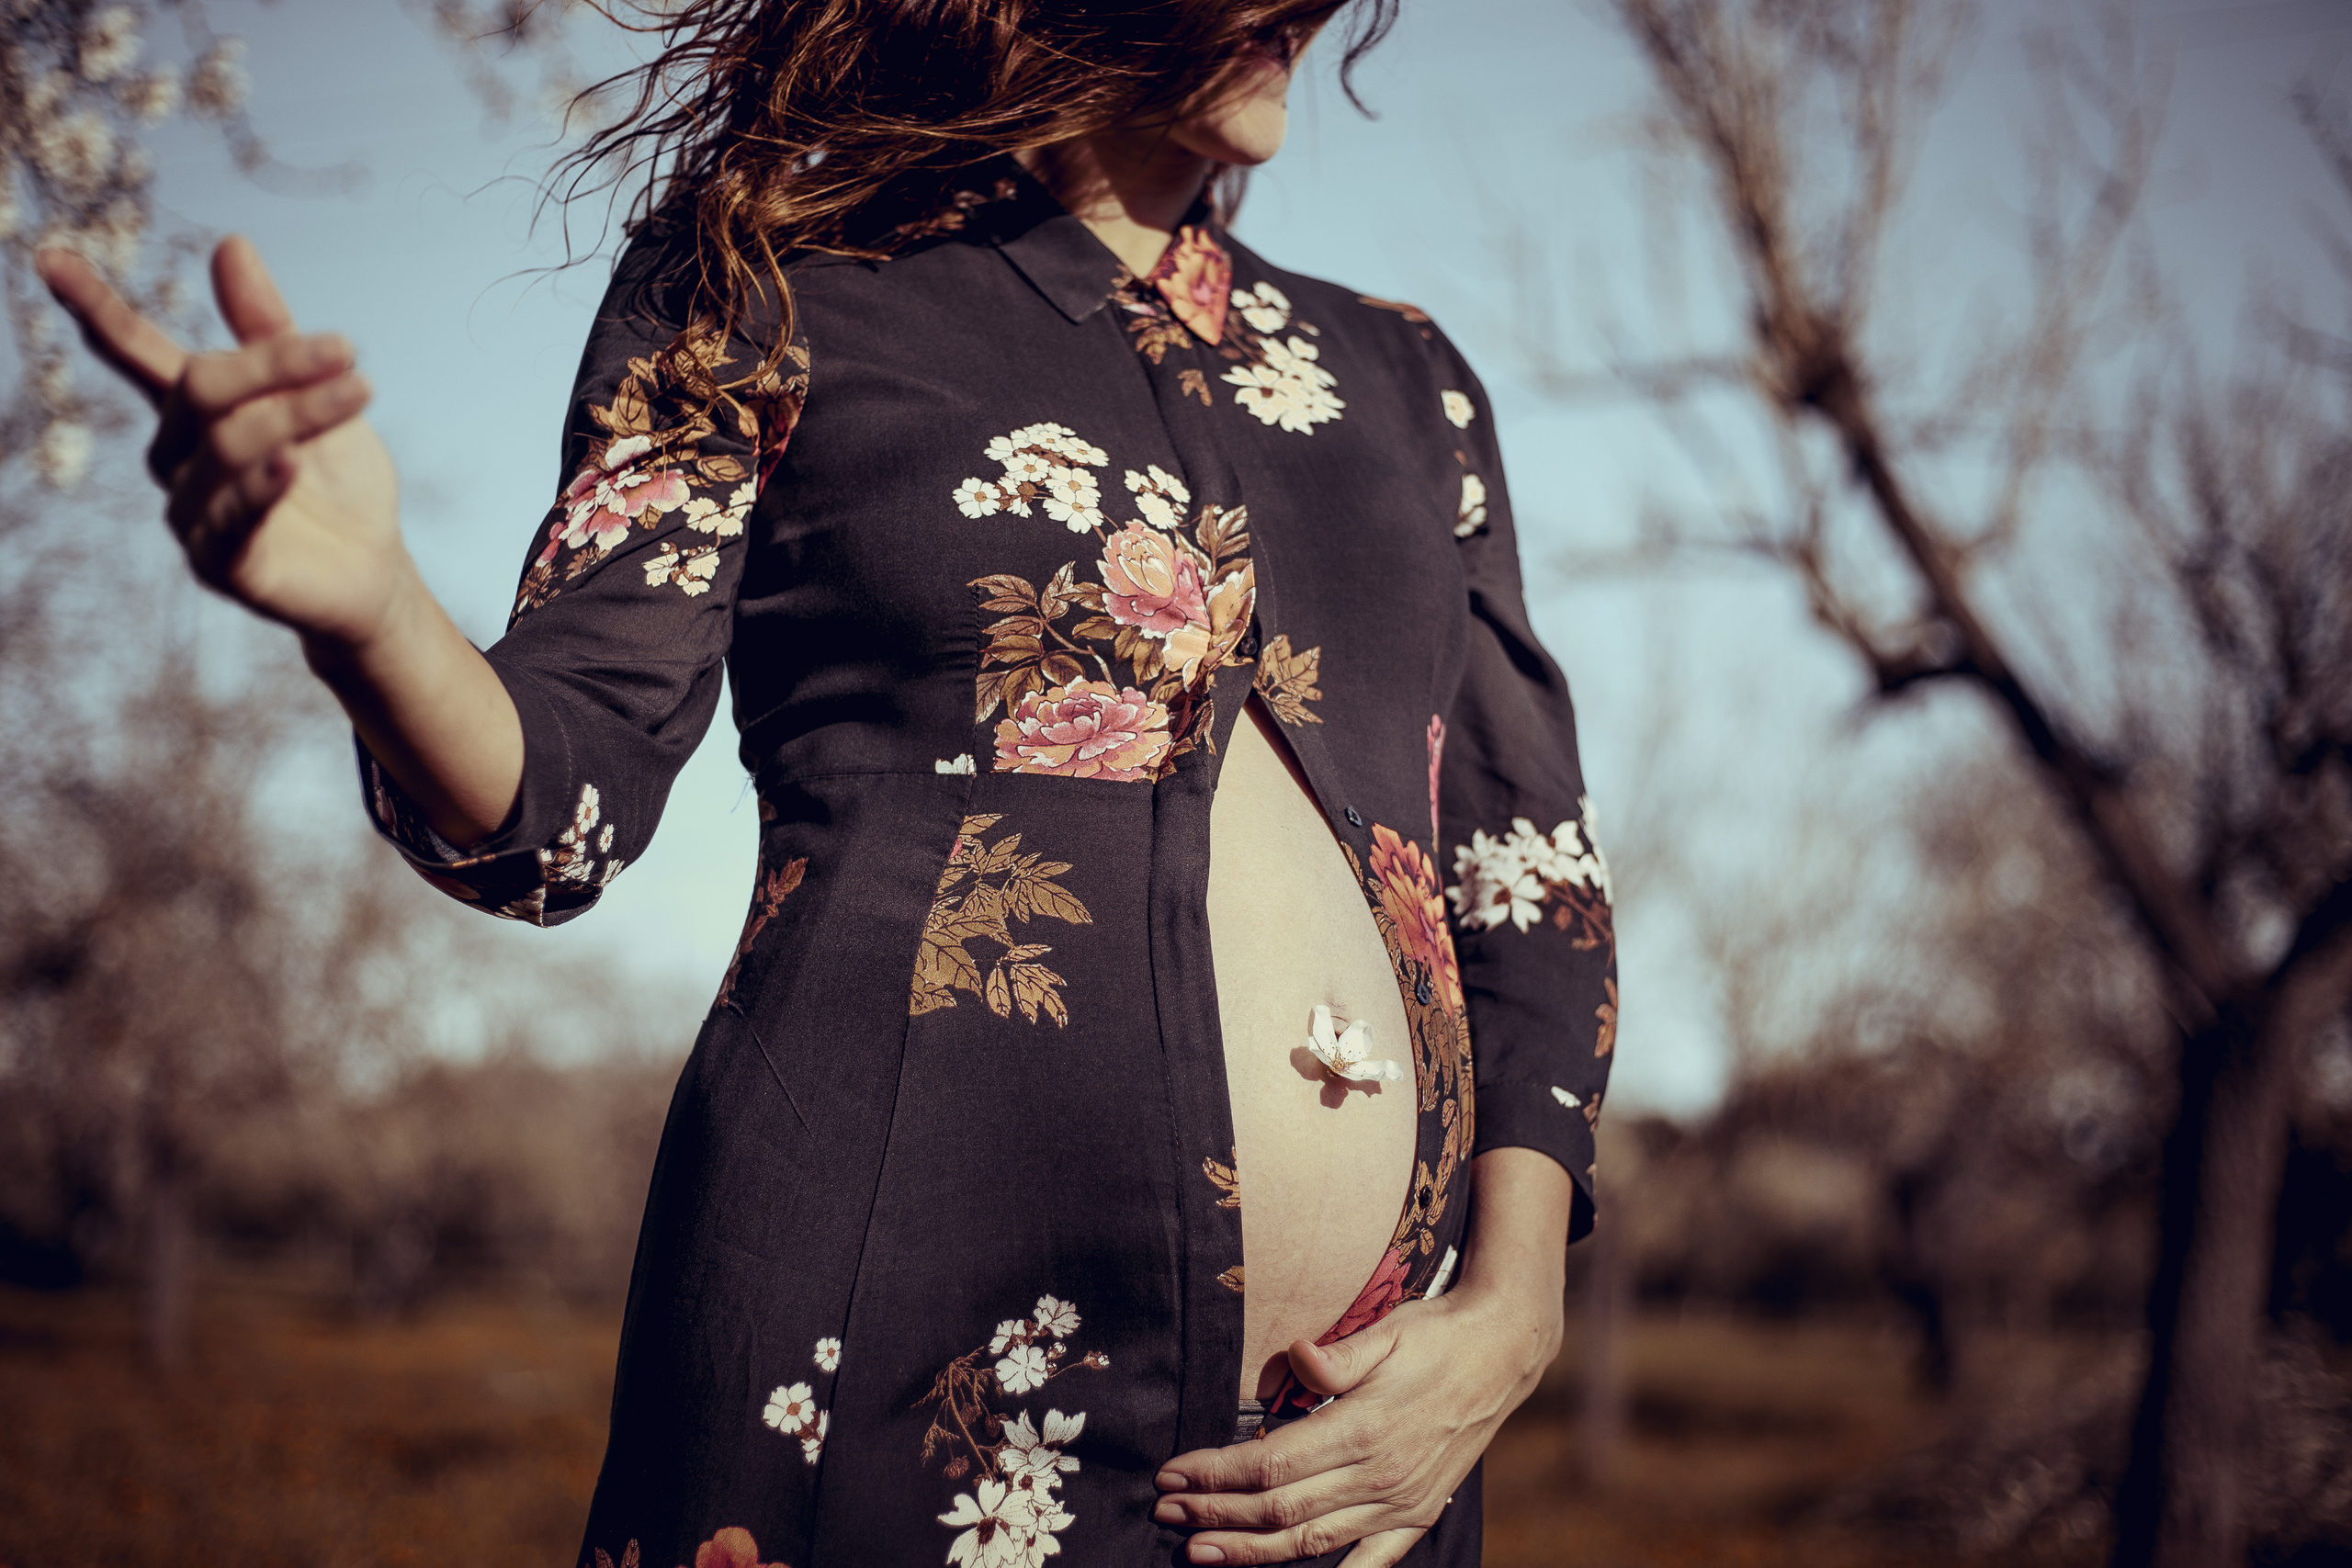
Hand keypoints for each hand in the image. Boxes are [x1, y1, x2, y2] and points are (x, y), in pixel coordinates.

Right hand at [37, 236, 412, 649]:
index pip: (134, 353)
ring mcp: (192, 516)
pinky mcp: (222, 566)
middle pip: (200, 389)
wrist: (373, 570)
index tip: (50, 259)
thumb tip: (230, 243)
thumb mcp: (314, 395)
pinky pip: (232, 521)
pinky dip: (261, 489)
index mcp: (190, 414)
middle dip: (274, 364)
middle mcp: (176, 461)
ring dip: (296, 414)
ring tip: (360, 392)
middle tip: (348, 350)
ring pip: (225, 447)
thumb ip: (268, 329)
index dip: (96, 310)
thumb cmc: (336, 481)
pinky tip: (291, 466)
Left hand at [1152, 1284, 1559, 1564]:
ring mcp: (1400, 1502)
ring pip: (1311, 1542)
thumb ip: (1338, 1356)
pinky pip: (1370, 1561)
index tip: (1172, 1472)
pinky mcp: (1417, 1513)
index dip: (1215, 1474)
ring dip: (1250, 1551)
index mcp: (1364, 1430)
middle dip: (1216, 1513)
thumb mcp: (1387, 1331)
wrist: (1504, 1351)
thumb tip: (1296, 1356)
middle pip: (1279, 1510)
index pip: (1269, 1466)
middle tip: (1167, 1510)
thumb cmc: (1436, 1335)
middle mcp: (1379, 1477)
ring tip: (1201, 1551)